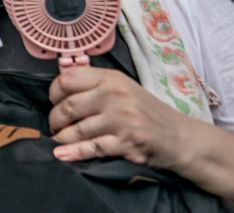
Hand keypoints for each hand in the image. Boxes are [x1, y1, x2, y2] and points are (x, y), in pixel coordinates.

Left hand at [48, 66, 186, 167]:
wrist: (179, 137)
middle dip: (55, 119)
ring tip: (59, 140)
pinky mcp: (126, 143)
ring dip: (62, 137)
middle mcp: (115, 95)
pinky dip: (73, 153)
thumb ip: (95, 84)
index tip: (54, 102)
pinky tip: (61, 154)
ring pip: (77, 129)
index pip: (68, 79)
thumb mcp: (123, 87)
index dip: (54, 92)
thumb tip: (60, 88)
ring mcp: (121, 120)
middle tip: (55, 126)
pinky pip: (91, 148)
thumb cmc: (146, 111)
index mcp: (111, 78)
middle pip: (68, 106)